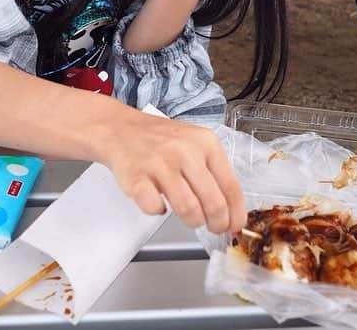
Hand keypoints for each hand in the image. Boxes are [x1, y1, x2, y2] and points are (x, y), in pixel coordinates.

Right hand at [97, 108, 245, 233]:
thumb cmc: (162, 141)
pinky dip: (158, 211)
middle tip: (213, 227)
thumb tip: (232, 211)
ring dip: (192, 221)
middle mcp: (185, 151)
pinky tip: (158, 202)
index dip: (236, 213)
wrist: (121, 129)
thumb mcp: (195, 144)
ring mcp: (160, 163)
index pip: (231, 186)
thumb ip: (214, 173)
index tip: (234, 225)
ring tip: (189, 216)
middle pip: (213, 203)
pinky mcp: (136, 177)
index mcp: (206, 143)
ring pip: (188, 209)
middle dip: (216, 223)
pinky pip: (155, 208)